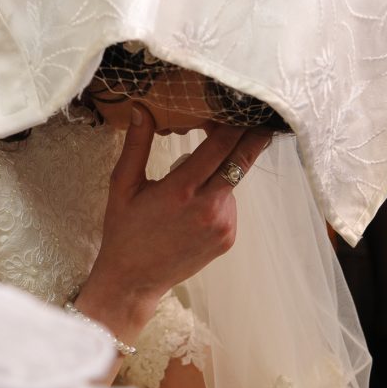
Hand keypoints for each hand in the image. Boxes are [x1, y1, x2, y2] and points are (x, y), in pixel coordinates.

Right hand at [75, 105, 270, 339]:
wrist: (134, 280)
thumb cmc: (124, 230)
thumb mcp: (123, 185)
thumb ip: (136, 144)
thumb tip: (141, 108)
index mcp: (181, 190)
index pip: (221, 145)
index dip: (234, 123)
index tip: (240, 108)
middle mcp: (208, 208)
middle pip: (242, 160)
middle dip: (253, 137)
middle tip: (263, 119)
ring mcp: (223, 226)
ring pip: (232, 184)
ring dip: (221, 175)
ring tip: (189, 190)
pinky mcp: (228, 238)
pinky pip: (230, 206)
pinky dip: (219, 199)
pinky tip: (194, 211)